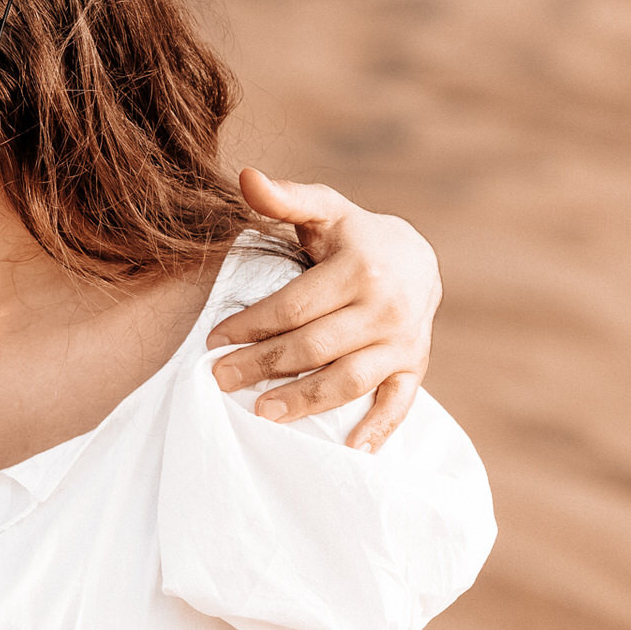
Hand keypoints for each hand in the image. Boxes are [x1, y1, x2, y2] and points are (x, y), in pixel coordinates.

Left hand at [208, 167, 439, 448]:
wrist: (417, 258)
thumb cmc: (355, 236)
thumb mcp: (323, 210)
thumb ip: (284, 197)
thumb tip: (246, 177)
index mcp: (361, 268)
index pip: (293, 306)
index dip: (250, 325)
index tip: (213, 341)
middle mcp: (387, 308)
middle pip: (313, 346)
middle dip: (262, 365)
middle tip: (220, 380)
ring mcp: (404, 342)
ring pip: (348, 380)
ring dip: (304, 401)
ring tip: (261, 413)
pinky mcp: (415, 368)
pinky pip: (397, 405)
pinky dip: (376, 431)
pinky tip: (347, 452)